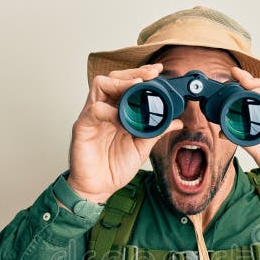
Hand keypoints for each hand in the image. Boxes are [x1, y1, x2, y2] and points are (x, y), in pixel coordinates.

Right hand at [66, 63, 182, 203]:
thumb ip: (157, 131)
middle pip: (112, 77)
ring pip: (99, 85)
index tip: (158, 71)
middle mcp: (103, 109)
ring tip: (136, 87)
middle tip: (150, 75)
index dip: (141, 73)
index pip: (125, 83)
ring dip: (119, 83)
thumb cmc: (115, 166)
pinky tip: (120, 118)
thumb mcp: (142, 147)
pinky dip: (108, 110)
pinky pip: (93, 110)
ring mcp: (91, 116)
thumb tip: (177, 121)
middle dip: (132, 72)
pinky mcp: (82, 127)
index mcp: (116, 111)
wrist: (99, 188)